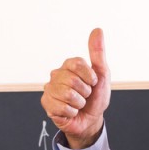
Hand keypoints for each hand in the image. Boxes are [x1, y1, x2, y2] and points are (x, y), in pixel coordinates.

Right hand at [40, 28, 110, 148]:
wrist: (90, 120)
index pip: (77, 63)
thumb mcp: (102, 74)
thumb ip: (98, 52)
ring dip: (79, 103)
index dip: (89, 76)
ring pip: (67, 94)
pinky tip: (70, 111)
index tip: (93, 83)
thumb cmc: (96, 97)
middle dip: (85, 92)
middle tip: (85, 96)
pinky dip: (71, 112)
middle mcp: (57, 74)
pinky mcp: (46, 103)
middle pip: (72, 80)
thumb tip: (97, 29)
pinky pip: (62, 107)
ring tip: (78, 104)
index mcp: (69, 65)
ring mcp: (50, 88)